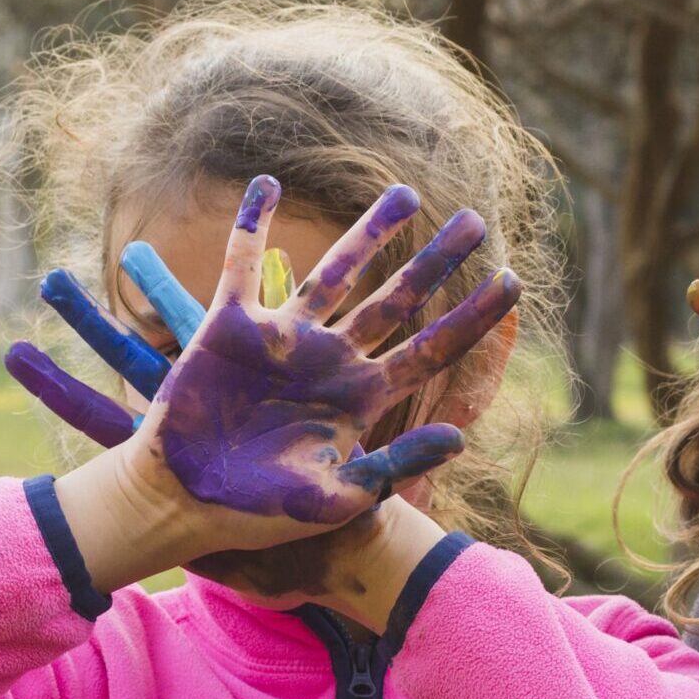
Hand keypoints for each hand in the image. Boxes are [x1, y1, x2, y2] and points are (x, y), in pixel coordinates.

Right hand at [10, 178, 516, 591]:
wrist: (186, 505)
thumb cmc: (262, 514)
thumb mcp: (338, 497)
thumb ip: (396, 465)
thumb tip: (459, 436)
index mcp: (361, 399)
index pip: (431, 349)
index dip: (472, 317)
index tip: (511, 283)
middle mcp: (330, 360)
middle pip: (395, 299)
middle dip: (435, 261)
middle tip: (474, 221)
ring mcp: (282, 339)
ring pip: (335, 272)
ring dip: (368, 232)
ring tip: (404, 191)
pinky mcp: (229, 327)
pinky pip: (242, 264)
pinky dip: (251, 224)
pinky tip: (267, 184)